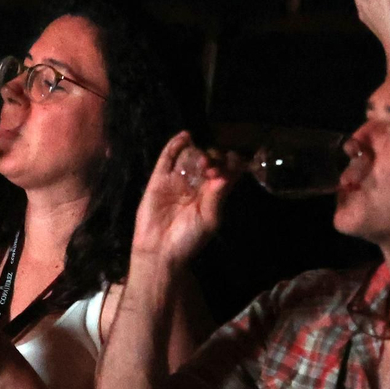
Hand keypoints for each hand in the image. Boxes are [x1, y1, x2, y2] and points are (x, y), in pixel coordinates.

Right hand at [131, 132, 235, 270]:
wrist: (160, 251)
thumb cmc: (189, 240)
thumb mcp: (210, 219)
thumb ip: (218, 195)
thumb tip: (227, 172)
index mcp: (214, 194)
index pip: (226, 170)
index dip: (230, 165)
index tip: (228, 168)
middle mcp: (197, 184)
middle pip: (210, 160)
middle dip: (214, 159)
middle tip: (211, 169)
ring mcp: (178, 180)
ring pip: (190, 156)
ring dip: (198, 152)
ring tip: (201, 160)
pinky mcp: (159, 179)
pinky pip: (167, 158)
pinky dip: (176, 145)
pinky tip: (185, 137)